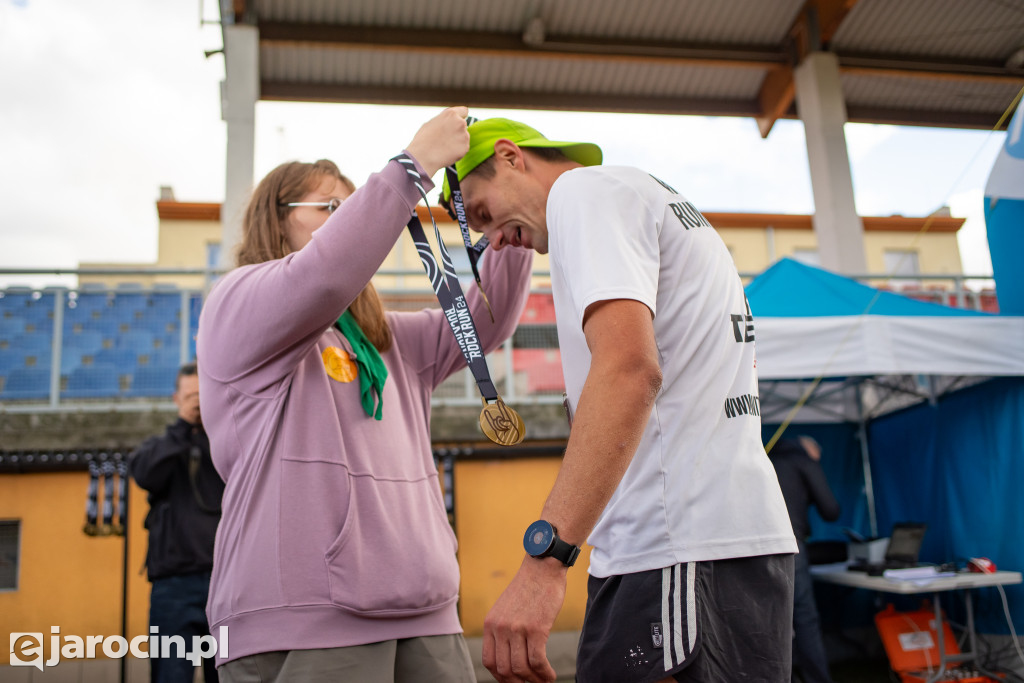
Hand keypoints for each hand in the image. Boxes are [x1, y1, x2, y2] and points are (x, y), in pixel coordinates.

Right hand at [405, 106, 470, 177]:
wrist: (422, 157)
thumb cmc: (423, 140)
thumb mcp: (431, 123)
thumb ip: (443, 120)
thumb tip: (448, 121)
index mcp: (451, 114)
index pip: (464, 111)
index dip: (460, 116)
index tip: (457, 122)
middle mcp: (460, 123)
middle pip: (462, 125)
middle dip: (456, 130)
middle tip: (445, 138)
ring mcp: (464, 135)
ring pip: (463, 137)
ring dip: (457, 141)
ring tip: (444, 147)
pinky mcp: (465, 147)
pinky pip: (463, 148)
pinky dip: (457, 150)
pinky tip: (447, 153)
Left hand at [483, 556, 565, 682]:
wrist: (542, 567)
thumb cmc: (528, 588)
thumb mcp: (505, 608)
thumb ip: (503, 629)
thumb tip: (509, 656)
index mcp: (490, 623)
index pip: (489, 661)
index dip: (501, 677)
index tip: (513, 681)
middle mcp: (500, 627)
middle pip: (504, 669)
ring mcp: (517, 628)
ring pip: (521, 669)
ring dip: (534, 681)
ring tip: (544, 682)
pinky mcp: (536, 628)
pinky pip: (538, 661)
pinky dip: (545, 674)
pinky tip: (550, 675)